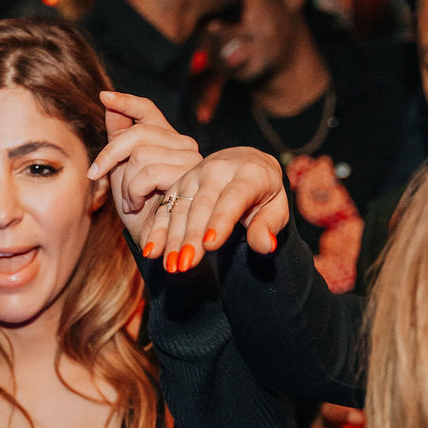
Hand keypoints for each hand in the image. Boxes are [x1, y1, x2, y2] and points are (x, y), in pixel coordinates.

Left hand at [86, 90, 203, 256]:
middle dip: (111, 156)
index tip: (104, 97)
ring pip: (140, 155)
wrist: (158, 243)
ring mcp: (189, 161)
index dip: (126, 102)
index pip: (148, 110)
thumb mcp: (122, 171)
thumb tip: (107, 100)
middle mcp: (183, 146)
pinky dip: (133, 192)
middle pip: (138, 133)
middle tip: (98, 175)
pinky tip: (137, 206)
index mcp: (167, 141)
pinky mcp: (189, 178)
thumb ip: (118, 137)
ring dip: (125, 184)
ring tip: (130, 201)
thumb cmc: (141, 211)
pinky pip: (147, 173)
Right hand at [147, 147, 288, 268]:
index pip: (233, 197)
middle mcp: (217, 170)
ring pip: (181, 208)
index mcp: (248, 173)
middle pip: (202, 205)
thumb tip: (264, 246)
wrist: (245, 162)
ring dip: (173, 238)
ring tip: (171, 265)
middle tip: (187, 264)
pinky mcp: (178, 184)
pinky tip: (151, 251)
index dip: (221, 220)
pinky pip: (165, 208)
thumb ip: (269, 226)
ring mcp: (194, 175)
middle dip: (192, 236)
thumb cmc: (263, 192)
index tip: (210, 244)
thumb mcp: (276, 207)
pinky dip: (157, 231)